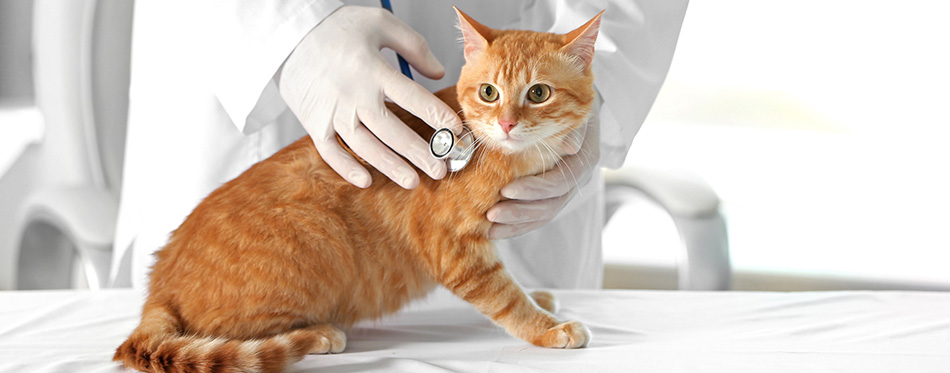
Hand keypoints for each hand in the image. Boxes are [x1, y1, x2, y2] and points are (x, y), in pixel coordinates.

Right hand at [279, 6, 462, 188]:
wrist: (288, 36)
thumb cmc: (336, 28)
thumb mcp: (379, 23)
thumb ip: (414, 46)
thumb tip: (439, 71)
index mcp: (373, 70)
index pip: (413, 98)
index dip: (437, 116)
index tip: (456, 131)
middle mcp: (353, 94)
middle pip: (392, 131)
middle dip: (419, 153)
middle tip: (440, 170)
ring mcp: (332, 112)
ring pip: (365, 147)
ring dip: (390, 167)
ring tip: (413, 181)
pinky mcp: (313, 123)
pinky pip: (330, 152)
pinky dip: (346, 168)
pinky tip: (367, 181)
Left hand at [486, 99, 601, 239]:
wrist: (576, 107)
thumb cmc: (569, 104)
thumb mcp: (572, 110)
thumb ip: (571, 129)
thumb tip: (571, 146)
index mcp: (584, 160)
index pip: (559, 183)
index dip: (534, 189)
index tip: (507, 190)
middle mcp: (577, 179)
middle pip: (550, 205)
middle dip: (520, 212)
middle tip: (492, 214)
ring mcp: (565, 190)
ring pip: (543, 214)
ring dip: (516, 223)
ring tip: (490, 227)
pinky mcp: (553, 195)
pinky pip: (537, 215)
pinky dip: (517, 224)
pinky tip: (496, 229)